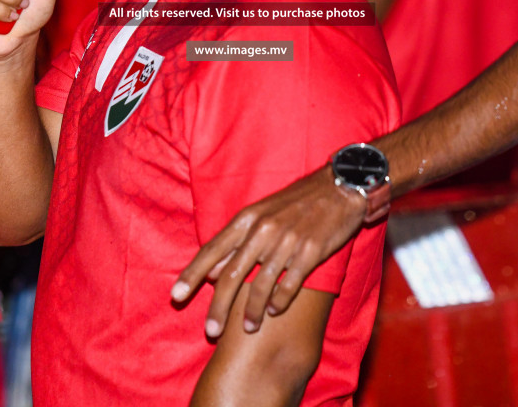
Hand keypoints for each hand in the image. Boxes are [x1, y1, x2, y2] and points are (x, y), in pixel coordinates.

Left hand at [172, 167, 366, 337]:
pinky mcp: (311, 252)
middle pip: (232, 275)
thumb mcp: (261, 214)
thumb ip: (236, 242)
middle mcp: (263, 230)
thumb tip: (212, 272)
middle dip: (218, 306)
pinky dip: (279, 302)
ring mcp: (287, 241)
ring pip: (261, 285)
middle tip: (210, 331)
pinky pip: (290, 284)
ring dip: (251, 311)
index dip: (192, 274)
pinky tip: (273, 313)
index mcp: (247, 219)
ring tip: (246, 329)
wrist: (341, 186)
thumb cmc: (297, 203)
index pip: (212, 250)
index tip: (175, 295)